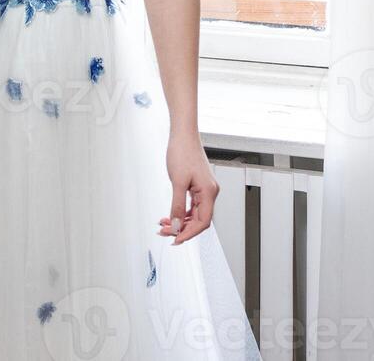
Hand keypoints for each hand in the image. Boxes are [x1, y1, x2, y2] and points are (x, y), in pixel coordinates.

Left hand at [158, 130, 218, 244]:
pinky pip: (191, 205)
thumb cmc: (182, 152)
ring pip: (194, 213)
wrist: (183, 134)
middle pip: (198, 220)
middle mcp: (210, 192)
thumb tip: (176, 225)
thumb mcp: (178, 182)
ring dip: (179, 221)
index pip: (202, 222)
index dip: (189, 233)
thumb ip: (177, 206)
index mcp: (209, 192)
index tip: (175, 239)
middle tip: (164, 232)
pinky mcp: (198, 185)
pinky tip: (169, 215)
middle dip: (182, 228)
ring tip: (164, 224)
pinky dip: (180, 211)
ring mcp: (204, 189)